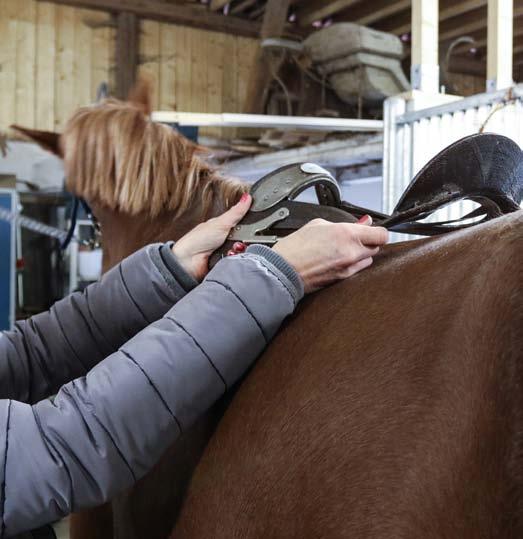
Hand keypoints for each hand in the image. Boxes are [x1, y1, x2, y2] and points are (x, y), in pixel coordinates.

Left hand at [173, 193, 250, 280]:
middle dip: (244, 241)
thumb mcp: (221, 222)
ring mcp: (226, 252)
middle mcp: (226, 239)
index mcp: (224, 227)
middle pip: (246, 240)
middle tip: (237, 241)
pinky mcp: (226, 263)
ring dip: (238, 251)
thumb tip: (247, 197)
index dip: (250, 227)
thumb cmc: (198, 239)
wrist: (188, 261)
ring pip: (243, 252)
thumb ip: (236, 211)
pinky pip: (237, 262)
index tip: (253, 228)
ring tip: (230, 250)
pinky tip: (228, 257)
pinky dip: (234, 260)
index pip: (244, 225)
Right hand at [273, 216, 388, 292]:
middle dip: (368, 241)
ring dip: (361, 254)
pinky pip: (357, 270)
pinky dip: (352, 264)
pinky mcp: (343, 279)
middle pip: (376, 247)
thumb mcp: (318, 225)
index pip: (381, 234)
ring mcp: (348, 268)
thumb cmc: (294, 248)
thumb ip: (343, 223)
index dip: (377, 231)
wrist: (283, 270)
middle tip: (353, 238)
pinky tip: (336, 260)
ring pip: (368, 259)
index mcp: (346, 234)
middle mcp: (351, 252)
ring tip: (343, 250)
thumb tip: (362, 223)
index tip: (371, 229)